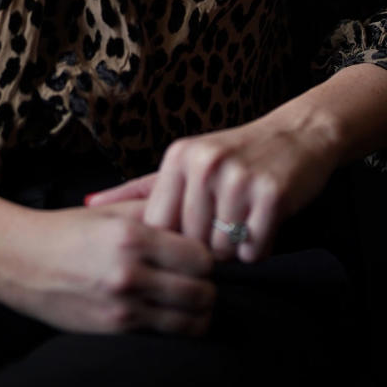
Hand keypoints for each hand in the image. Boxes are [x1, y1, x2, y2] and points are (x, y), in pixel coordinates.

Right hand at [0, 199, 215, 335]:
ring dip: (198, 310)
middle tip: (197, 277)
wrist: (21, 263)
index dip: (206, 255)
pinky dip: (177, 326)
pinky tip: (169, 311)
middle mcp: (130, 274)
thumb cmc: (67, 231)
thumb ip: (155, 210)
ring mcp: (123, 307)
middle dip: (207, 284)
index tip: (198, 252)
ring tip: (189, 297)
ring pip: (191, 320)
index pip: (201, 255)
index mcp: (132, 236)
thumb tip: (194, 214)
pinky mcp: (115, 331)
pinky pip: (166, 335)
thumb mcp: (110, 211)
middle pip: (202, 290)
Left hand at [85, 107, 341, 263]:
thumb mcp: (186, 164)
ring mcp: (239, 177)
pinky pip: (255, 249)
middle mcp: (205, 163)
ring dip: (237, 247)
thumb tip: (88, 203)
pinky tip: (264, 220)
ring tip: (246, 216)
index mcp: (179, 157)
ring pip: (223, 251)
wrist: (298, 135)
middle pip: (191, 243)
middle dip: (210, 243)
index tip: (194, 228)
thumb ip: (139, 190)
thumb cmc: (237, 156)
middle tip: (228, 218)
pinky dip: (261, 246)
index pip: (159, 227)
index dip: (175, 239)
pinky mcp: (271, 193)